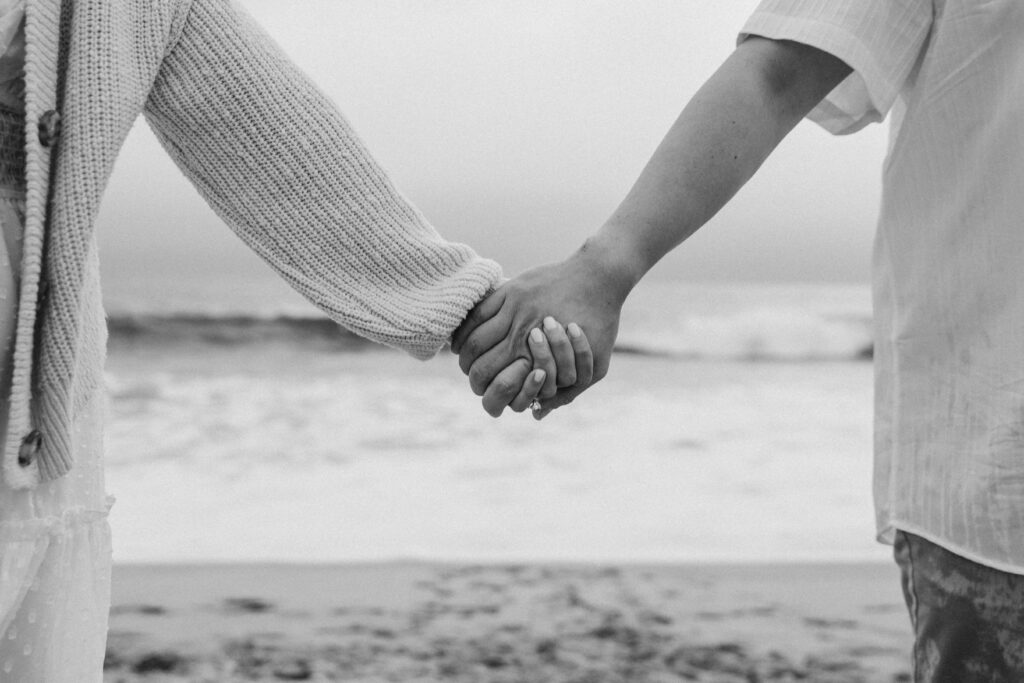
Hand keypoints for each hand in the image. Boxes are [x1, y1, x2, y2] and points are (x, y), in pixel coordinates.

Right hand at [452, 246, 627, 416]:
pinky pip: (477, 313)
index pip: (498, 387)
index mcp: (541, 358)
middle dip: (473, 376)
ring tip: (464, 359)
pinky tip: (462, 338)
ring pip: (474, 340)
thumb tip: (536, 415)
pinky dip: (465, 329)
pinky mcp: (511, 290)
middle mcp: (523, 336)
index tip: (485, 391)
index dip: (488, 393)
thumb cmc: (600, 325)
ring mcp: (514, 311)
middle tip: (472, 375)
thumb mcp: (596, 368)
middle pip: (480, 366)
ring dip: (465, 354)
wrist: (599, 279)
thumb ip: (568, 394)